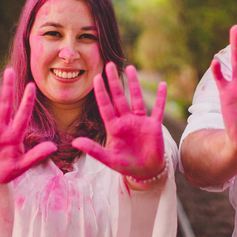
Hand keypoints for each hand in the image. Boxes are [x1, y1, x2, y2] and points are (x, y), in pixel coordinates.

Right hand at [0, 68, 55, 190]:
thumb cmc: (3, 172)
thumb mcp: (20, 166)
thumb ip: (35, 156)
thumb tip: (54, 147)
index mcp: (14, 135)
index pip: (23, 115)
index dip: (27, 101)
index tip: (32, 85)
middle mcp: (1, 128)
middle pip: (5, 105)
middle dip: (8, 88)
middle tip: (10, 70)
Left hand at [73, 63, 166, 181]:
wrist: (145, 171)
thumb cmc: (125, 165)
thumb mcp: (108, 159)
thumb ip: (93, 150)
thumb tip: (74, 142)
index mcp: (114, 127)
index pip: (105, 106)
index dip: (101, 93)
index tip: (96, 78)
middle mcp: (126, 120)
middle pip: (119, 97)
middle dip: (114, 82)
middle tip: (109, 64)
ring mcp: (140, 121)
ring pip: (136, 99)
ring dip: (134, 84)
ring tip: (130, 68)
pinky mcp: (154, 125)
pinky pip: (158, 109)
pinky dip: (161, 98)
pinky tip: (162, 85)